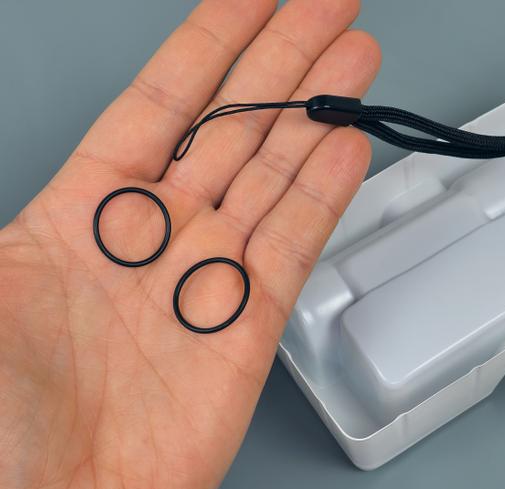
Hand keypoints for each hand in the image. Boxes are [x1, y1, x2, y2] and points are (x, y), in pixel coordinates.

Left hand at [0, 0, 379, 488]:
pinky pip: (293, 245)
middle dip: (283, 62)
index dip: (210, 44)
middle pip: (231, 126)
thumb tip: (33, 187)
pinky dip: (325, 194)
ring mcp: (204, 280)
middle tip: (330, 10)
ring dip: (317, 114)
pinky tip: (348, 147)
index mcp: (78, 215)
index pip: (160, 103)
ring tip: (357, 59)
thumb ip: (9, 230)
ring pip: (273, 175)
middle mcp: (151, 238)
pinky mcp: (248, 329)